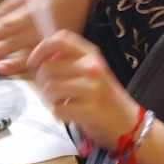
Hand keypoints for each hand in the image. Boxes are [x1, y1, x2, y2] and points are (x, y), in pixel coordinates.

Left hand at [26, 32, 138, 150]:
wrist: (129, 123)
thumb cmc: (104, 97)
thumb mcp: (91, 71)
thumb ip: (68, 62)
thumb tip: (39, 60)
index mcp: (91, 54)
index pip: (60, 39)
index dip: (41, 49)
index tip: (34, 62)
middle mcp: (93, 67)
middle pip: (47, 68)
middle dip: (41, 82)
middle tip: (50, 92)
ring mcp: (92, 89)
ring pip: (50, 88)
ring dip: (49, 99)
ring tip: (60, 103)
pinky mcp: (89, 110)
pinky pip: (58, 109)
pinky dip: (58, 114)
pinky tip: (69, 114)